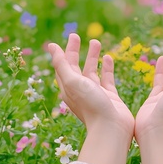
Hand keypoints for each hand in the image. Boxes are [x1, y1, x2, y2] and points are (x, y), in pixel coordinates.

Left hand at [47, 33, 133, 163]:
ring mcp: (95, 93)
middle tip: (76, 35)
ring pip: (91, 71)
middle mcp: (80, 90)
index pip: (63, 66)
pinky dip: (106, 67)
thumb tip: (51, 46)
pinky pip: (106, 78)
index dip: (63, 51)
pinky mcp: (109, 96)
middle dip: (75, 51)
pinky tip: (108, 57)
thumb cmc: (90, 105)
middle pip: (75, 66)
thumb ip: (62, 64)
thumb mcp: (72, 82)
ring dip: (91, 56)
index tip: (66, 38)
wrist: (111, 128)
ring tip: (95, 42)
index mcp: (68, 88)